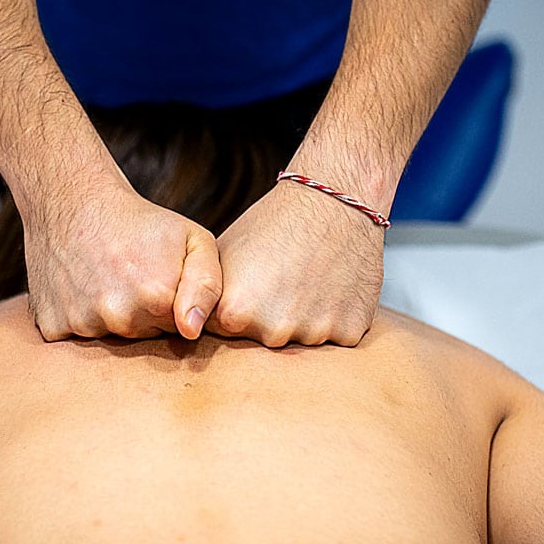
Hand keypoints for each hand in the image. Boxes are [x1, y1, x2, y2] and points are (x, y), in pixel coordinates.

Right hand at [22, 178, 221, 340]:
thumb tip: (192, 331)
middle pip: (145, 338)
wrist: (73, 201)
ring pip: (111, 339)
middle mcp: (119, 318)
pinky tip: (81, 290)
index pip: (182, 331)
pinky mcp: (53, 327)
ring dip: (112, 318)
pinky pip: (76, 339)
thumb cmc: (140, 221)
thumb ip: (208, 286)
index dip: (176, 307)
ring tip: (108, 280)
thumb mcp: (193, 239)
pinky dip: (80, 319)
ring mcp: (83, 325)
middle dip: (146, 315)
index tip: (163, 280)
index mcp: (157, 299)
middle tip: (133, 277)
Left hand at [203, 180, 385, 346]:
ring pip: (301, 340)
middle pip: (263, 341)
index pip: (224, 333)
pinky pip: (335, 336)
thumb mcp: (224, 254)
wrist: (335, 201)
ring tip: (309, 279)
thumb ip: (208, 295)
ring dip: (303, 319)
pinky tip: (332, 286)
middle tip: (283, 280)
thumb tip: (193, 323)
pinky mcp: (349, 332)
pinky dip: (334, 317)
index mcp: (234, 313)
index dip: (235, 310)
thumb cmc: (275, 222)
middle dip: (268, 319)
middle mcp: (273, 331)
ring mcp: (314, 334)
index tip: (250, 286)